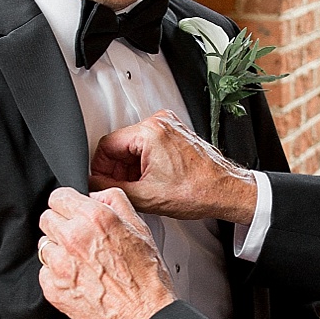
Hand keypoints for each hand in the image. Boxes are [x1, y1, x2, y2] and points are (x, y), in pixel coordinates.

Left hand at [38, 187, 175, 318]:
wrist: (144, 318)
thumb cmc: (147, 279)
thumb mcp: (140, 228)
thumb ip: (115, 202)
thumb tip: (96, 195)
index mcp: (94, 218)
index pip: (58, 196)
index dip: (67, 204)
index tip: (71, 211)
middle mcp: (74, 238)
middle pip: (47, 218)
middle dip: (61, 225)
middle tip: (79, 239)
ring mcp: (60, 264)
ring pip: (44, 245)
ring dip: (58, 250)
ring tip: (82, 262)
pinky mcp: (53, 287)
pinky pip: (44, 271)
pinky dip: (57, 274)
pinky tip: (80, 279)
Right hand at [91, 111, 256, 224]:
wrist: (225, 190)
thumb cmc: (198, 191)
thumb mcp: (145, 196)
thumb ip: (111, 187)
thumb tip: (94, 183)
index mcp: (150, 132)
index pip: (107, 144)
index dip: (100, 167)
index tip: (100, 181)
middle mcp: (160, 122)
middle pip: (120, 143)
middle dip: (116, 168)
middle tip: (119, 187)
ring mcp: (169, 125)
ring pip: (134, 144)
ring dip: (130, 166)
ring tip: (138, 186)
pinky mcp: (175, 133)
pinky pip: (149, 144)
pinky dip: (145, 162)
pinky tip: (150, 180)